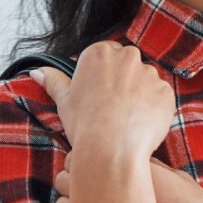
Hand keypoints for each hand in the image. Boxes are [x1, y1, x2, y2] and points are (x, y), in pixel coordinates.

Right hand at [33, 41, 175, 156]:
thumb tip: (36, 71)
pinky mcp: (165, 91)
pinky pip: (161, 97)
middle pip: (128, 65)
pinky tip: (141, 124)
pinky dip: (154, 108)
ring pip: (146, 80)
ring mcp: (149, 73)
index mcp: (99, 53)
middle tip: (114, 108)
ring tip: (127, 119)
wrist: (111, 150)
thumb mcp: (64, 101)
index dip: (104, 77)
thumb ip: (53, 81)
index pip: (106, 56)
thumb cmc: (84, 125)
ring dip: (140, 94)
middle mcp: (127, 56)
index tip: (101, 94)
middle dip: (124, 82)